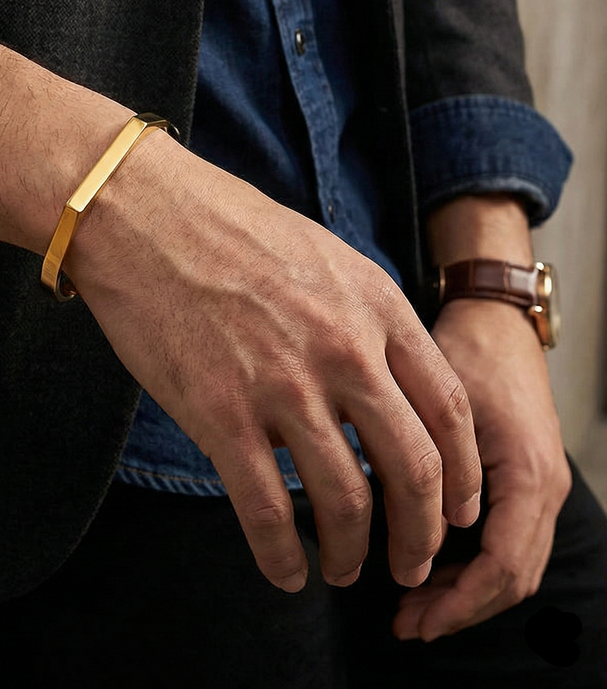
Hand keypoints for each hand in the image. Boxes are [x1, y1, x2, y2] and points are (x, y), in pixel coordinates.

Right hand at [68, 131, 482, 592]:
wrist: (139, 212)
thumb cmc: (221, 224)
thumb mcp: (320, 251)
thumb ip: (361, 313)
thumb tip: (380, 376)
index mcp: (372, 305)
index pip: (448, 409)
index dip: (461, 475)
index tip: (456, 510)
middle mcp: (342, 349)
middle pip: (414, 468)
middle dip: (421, 534)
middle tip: (412, 563)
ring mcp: (282, 384)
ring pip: (346, 501)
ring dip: (352, 553)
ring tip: (343, 570)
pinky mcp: (219, 413)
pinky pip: (268, 510)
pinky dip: (282, 556)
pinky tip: (286, 572)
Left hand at [392, 298, 571, 640]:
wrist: (495, 320)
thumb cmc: (469, 351)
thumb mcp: (442, 405)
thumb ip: (426, 465)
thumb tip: (397, 524)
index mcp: (530, 475)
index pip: (504, 565)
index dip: (460, 600)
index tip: (416, 615)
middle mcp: (544, 489)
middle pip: (512, 577)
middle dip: (459, 605)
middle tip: (406, 621)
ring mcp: (536, 486)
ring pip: (510, 564)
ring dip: (463, 589)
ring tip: (411, 603)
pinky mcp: (519, 479)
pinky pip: (505, 540)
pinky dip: (469, 563)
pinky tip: (426, 561)